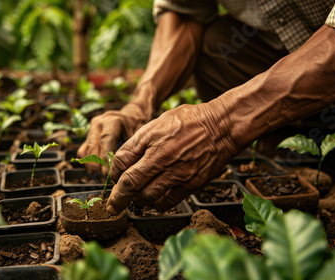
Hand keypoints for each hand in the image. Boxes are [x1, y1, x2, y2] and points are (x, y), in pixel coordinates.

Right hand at [77, 99, 151, 173]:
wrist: (131, 116)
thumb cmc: (137, 126)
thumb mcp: (139, 133)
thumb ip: (132, 146)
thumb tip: (129, 166)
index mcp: (112, 121)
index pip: (105, 140)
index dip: (104, 157)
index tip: (108, 172)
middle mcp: (99, 123)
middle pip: (93, 146)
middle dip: (96, 163)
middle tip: (102, 177)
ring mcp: (92, 129)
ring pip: (86, 149)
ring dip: (91, 164)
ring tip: (99, 175)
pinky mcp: (88, 136)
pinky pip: (83, 151)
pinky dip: (87, 161)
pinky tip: (96, 170)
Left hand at [106, 102, 237, 214]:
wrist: (222, 127)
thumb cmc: (189, 121)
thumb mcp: (158, 123)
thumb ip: (138, 143)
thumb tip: (121, 162)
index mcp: (151, 142)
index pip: (121, 164)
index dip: (113, 174)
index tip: (114, 178)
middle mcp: (162, 160)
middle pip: (130, 185)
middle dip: (117, 199)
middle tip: (112, 207)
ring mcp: (177, 174)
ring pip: (147, 197)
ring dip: (138, 200)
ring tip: (137, 198)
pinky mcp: (191, 185)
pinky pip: (167, 203)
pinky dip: (157, 204)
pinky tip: (156, 199)